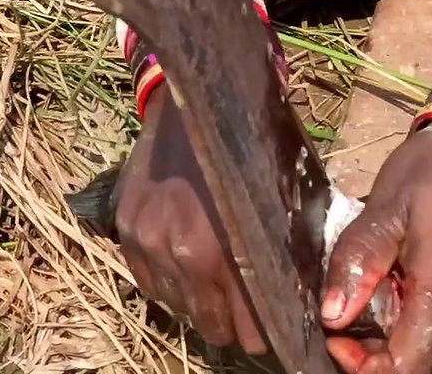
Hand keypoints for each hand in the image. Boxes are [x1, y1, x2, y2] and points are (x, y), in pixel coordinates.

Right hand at [111, 85, 267, 353]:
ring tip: (215, 279)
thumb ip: (285, 252)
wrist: (193, 100)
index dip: (263, 331)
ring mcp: (148, 244)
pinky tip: (186, 263)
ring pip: (179, 309)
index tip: (272, 325)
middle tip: (245, 306)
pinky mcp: (127, 231)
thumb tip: (304, 300)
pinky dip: (169, 282)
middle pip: (211, 326)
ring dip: (199, 302)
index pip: (249, 329)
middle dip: (232, 321)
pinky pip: (150, 285)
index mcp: (226, 250)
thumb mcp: (281, 198)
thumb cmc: (250, 145)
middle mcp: (181, 255)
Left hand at [320, 120, 431, 373]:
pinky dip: (419, 307)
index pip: (405, 366)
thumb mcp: (387, 205)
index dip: (364, 364)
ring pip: (429, 337)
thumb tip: (333, 316)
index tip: (336, 333)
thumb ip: (359, 260)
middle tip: (349, 295)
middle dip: (374, 339)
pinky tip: (407, 269)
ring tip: (381, 272)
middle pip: (414, 353)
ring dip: (397, 320)